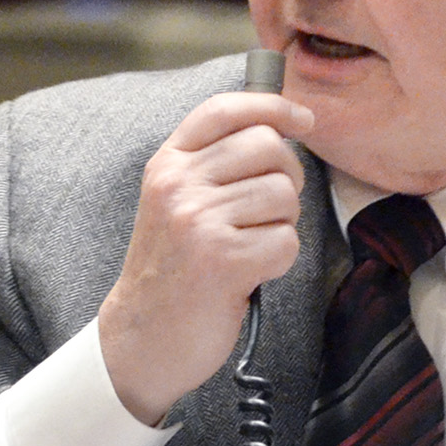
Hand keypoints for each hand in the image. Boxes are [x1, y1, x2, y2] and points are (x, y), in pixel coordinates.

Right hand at [99, 90, 313, 425]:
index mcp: (168, 164)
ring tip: (249, 247)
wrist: (142, 339)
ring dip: (281, 225)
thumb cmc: (172, 271)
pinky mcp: (223, 261)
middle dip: (286, 179)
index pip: (226, 109)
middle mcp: (179, 185)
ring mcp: (198, 222)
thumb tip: (281, 129)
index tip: (304, 120)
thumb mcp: (175, 203)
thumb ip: (214, 165)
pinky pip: (286, 241)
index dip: (273, 106)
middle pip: (269, 147)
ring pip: (283, 196)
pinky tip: (250, 273)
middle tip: (267, 214)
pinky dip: (279, 261)